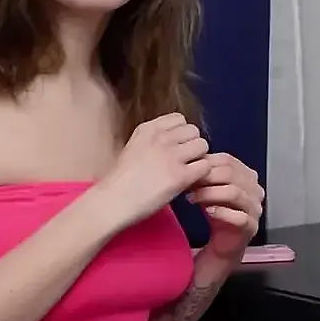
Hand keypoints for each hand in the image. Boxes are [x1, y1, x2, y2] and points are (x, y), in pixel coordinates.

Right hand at [93, 113, 211, 230]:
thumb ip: (154, 142)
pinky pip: (205, 166)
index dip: (181, 134)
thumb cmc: (121, 181)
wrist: (114, 201)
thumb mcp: (134, 148)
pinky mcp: (180, 176)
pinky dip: (201, 175)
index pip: (179, 119)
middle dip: (192, 145)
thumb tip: (175, 143)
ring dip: (199, 158)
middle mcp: (161, 138)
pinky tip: (189, 183)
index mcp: (148, 129)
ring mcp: (171, 156)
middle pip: (194, 130)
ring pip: (202, 145)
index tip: (175, 147)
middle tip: (185, 161)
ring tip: (188, 172)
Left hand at [188, 152, 263, 258]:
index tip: (187, 169)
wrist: (222, 243)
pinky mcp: (251, 227)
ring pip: (234, 193)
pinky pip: (239, 217)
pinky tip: (208, 211)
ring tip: (192, 198)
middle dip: (206, 177)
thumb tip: (189, 161)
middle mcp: (254, 190)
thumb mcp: (209, 189)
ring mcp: (255, 209)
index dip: (206, 163)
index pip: (228, 161)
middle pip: (231, 174)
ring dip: (210, 193)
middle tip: (188, 183)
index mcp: (246, 176)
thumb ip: (205, 175)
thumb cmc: (216, 213)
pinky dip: (222, 212)